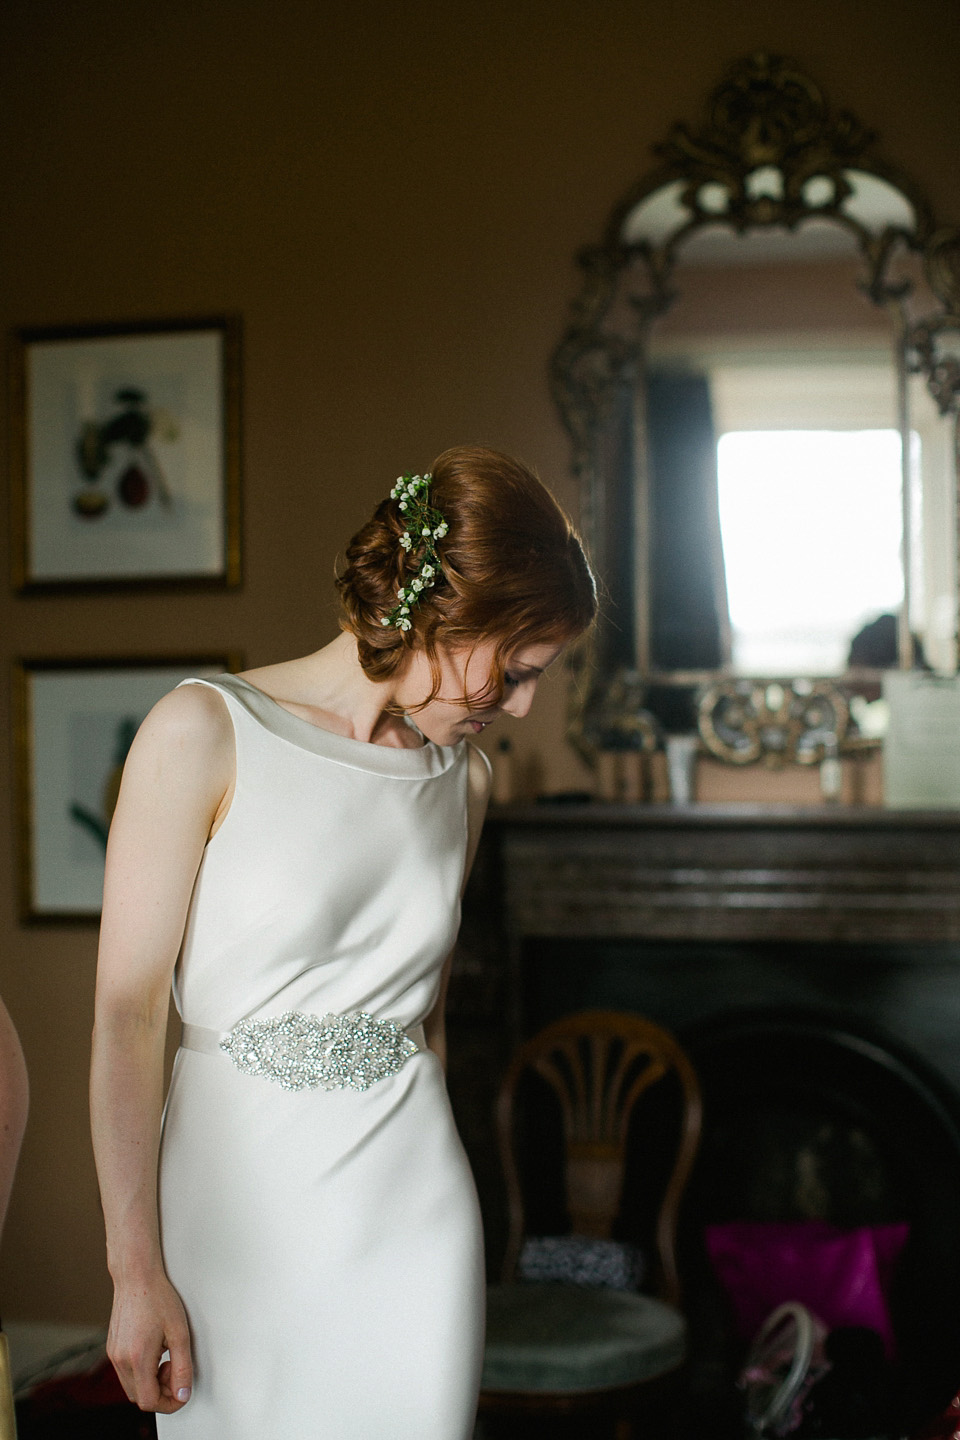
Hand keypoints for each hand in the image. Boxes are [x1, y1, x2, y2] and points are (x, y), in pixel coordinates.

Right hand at [107, 1270, 192, 1413]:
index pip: (149, 1401)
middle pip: (139, 1398)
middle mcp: (120, 1360)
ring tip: (165, 1356)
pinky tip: (154, 1350)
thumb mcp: (179, 1333)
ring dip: (151, 1382)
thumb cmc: (159, 1299)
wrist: (136, 1277)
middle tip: (175, 1366)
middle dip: (161, 1391)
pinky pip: (126, 1373)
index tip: (181, 1390)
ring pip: (132, 1387)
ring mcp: (114, 1355)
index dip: (168, 1403)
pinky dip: (142, 1372)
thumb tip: (183, 1394)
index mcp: (137, 1358)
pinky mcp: (112, 1349)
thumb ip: (183, 1367)